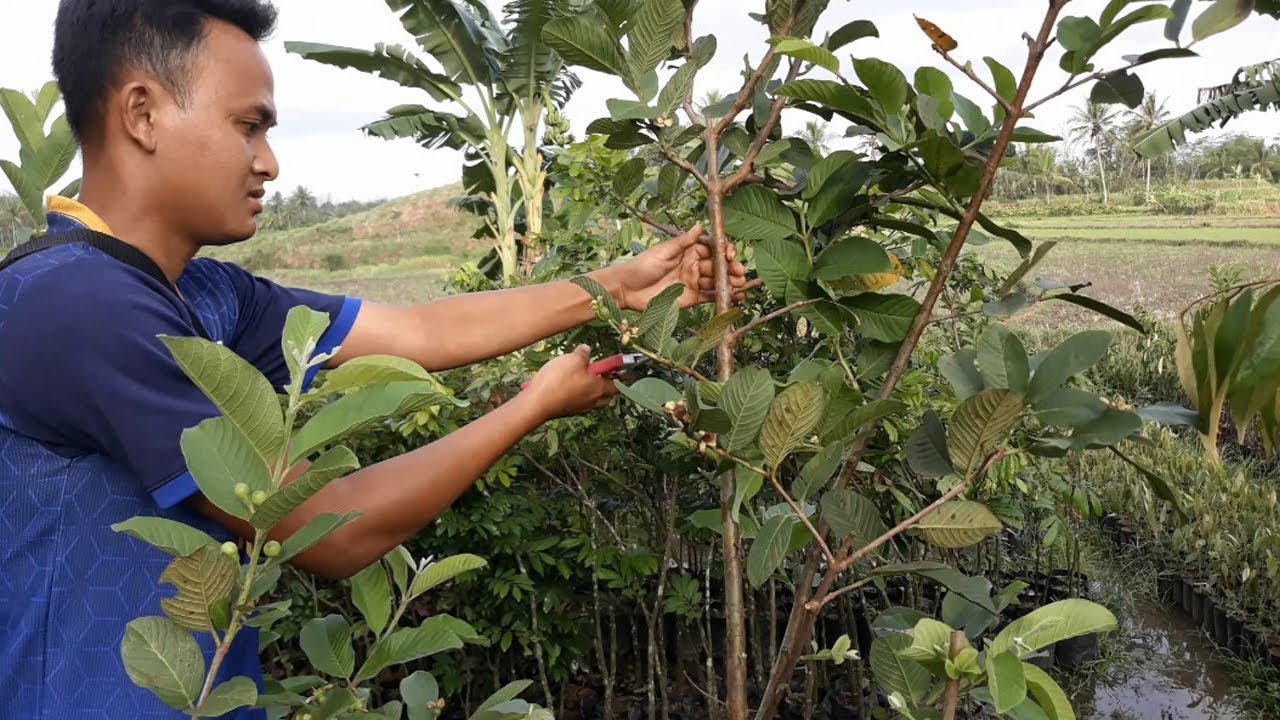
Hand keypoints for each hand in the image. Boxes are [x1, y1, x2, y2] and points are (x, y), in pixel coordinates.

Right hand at [522, 345, 618, 419]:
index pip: (618, 385)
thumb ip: (583, 353)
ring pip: (592, 400)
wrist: (537, 403)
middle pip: (606, 395)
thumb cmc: (558, 381)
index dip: (622, 377)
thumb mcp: (573, 359)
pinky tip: (567, 387)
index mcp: (600, 389)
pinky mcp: (566, 411)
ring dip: (591, 391)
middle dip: (607, 385)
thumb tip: (586, 350)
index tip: (625, 372)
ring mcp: (579, 408)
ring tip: (582, 379)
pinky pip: (577, 402)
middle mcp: (593, 401)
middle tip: (602, 374)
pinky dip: (577, 395)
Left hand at [599, 224, 748, 311]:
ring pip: (717, 281)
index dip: (723, 251)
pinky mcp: (691, 298)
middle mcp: (693, 266)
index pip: (711, 249)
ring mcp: (693, 282)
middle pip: (718, 265)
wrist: (625, 290)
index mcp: (687, 251)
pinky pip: (710, 296)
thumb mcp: (662, 251)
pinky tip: (736, 297)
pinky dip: (723, 297)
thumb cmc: (640, 266)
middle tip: (740, 272)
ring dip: (730, 282)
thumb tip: (700, 225)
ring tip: (741, 284)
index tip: (731, 254)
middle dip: (731, 268)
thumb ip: (683, 242)